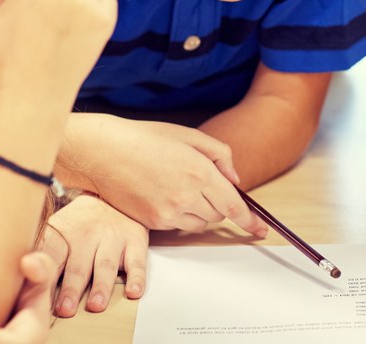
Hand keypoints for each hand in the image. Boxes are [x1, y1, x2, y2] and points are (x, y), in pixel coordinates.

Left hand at [39, 194, 147, 315]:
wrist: (112, 194)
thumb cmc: (79, 223)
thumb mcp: (57, 230)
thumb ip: (41, 254)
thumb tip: (19, 276)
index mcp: (63, 233)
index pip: (51, 256)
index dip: (44, 275)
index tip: (37, 293)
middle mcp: (87, 235)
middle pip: (78, 265)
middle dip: (71, 288)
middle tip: (65, 309)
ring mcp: (112, 238)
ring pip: (105, 265)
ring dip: (101, 286)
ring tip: (95, 305)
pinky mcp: (135, 242)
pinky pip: (137, 261)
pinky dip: (137, 278)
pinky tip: (133, 291)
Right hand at [67, 114, 268, 235]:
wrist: (104, 152)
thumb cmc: (146, 139)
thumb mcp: (190, 136)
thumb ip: (220, 156)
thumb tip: (235, 181)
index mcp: (199, 171)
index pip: (234, 205)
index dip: (250, 221)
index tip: (261, 230)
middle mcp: (187, 195)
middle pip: (219, 215)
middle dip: (218, 203)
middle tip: (200, 183)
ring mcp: (169, 212)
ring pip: (200, 223)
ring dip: (200, 211)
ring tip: (179, 187)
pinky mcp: (153, 222)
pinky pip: (179, 227)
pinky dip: (180, 216)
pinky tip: (165, 195)